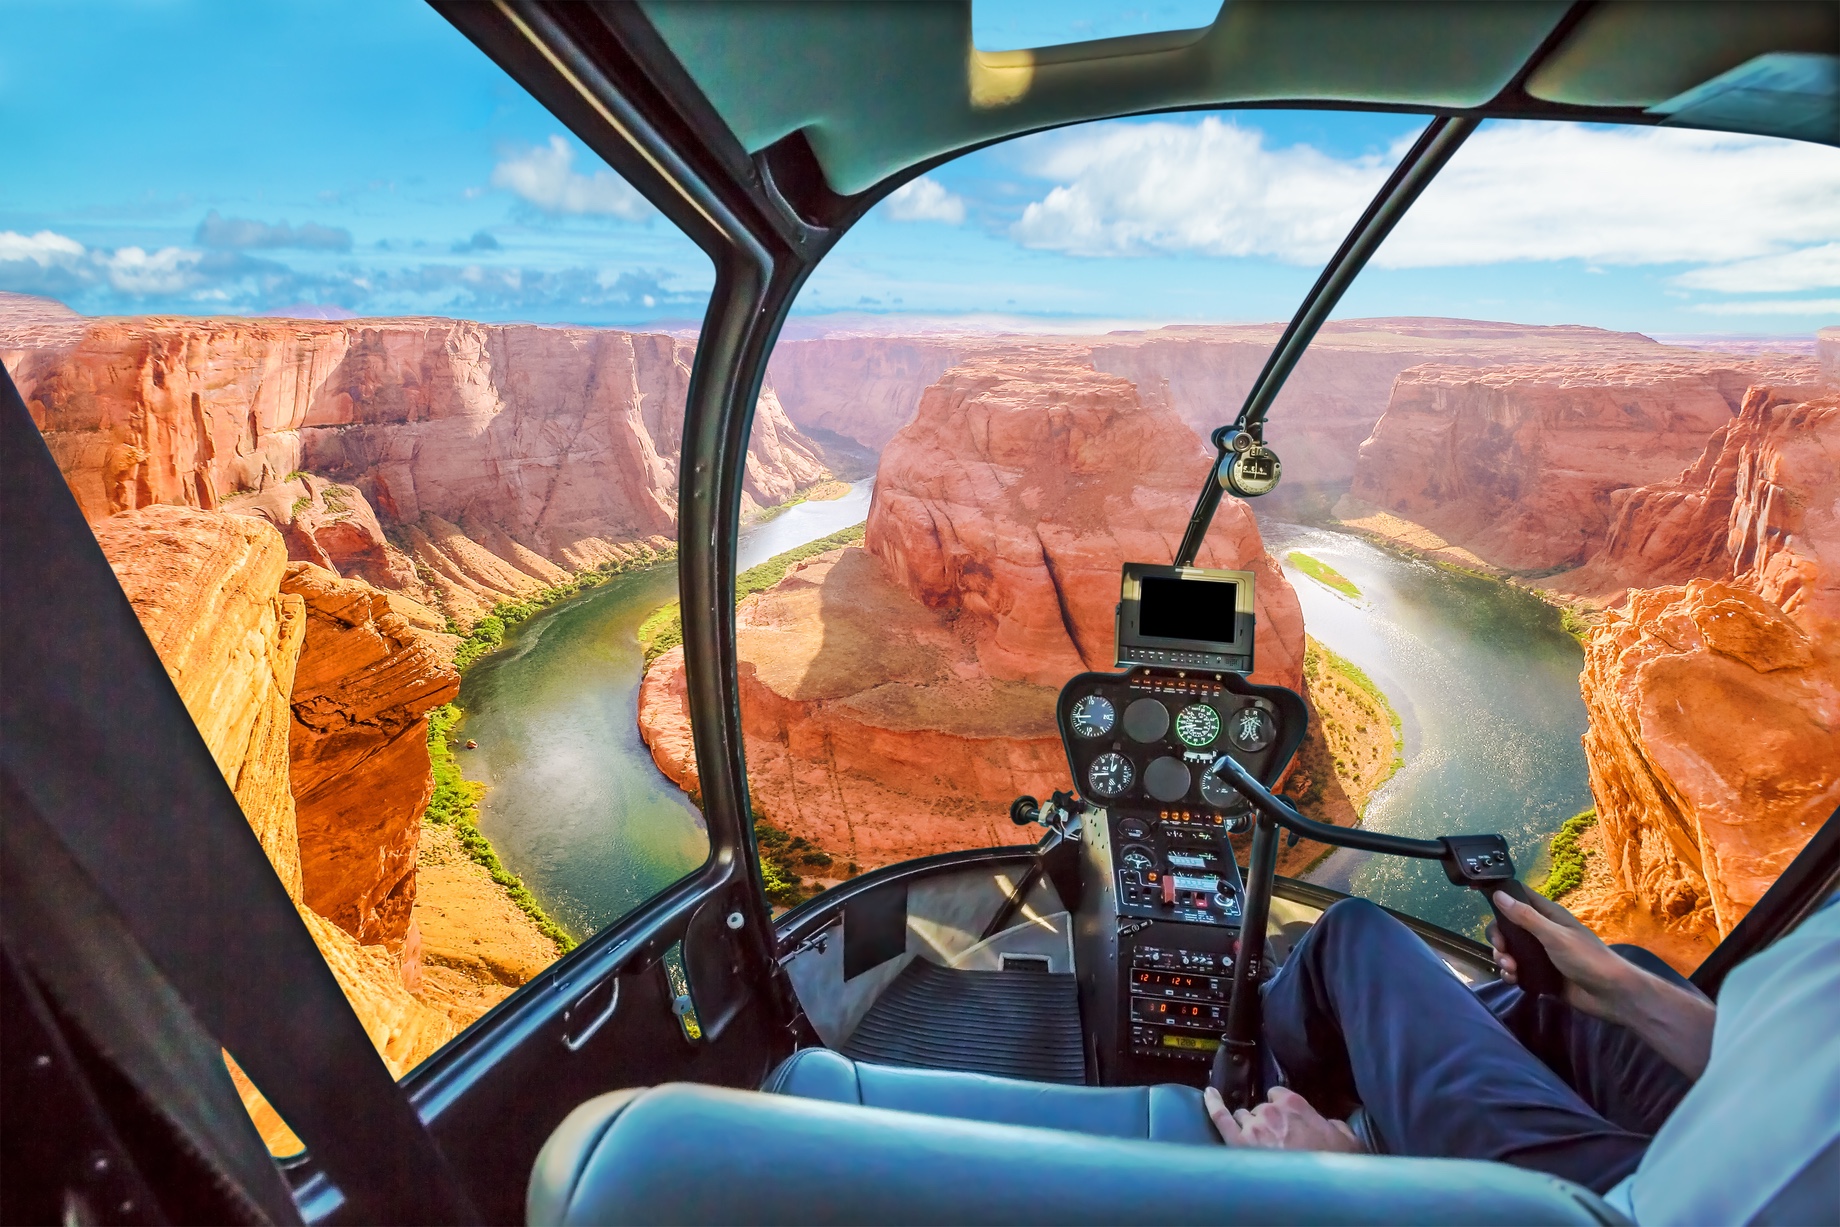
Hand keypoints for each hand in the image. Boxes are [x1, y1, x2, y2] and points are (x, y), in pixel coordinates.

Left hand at [1205, 1085, 1360, 1152]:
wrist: (1317, 1191)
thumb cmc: (1332, 1165)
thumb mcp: (1346, 1139)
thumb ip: (1333, 1124)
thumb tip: (1328, 1123)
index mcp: (1294, 1104)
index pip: (1278, 1094)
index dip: (1280, 1106)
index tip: (1284, 1116)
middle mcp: (1270, 1111)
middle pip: (1260, 1108)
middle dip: (1265, 1121)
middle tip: (1276, 1139)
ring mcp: (1251, 1127)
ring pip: (1242, 1117)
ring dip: (1247, 1125)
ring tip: (1256, 1141)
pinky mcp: (1236, 1143)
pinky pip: (1220, 1118)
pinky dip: (1213, 1105)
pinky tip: (1209, 1095)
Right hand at [1489, 889, 1631, 1019]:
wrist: (1611, 996)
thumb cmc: (1587, 959)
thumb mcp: (1555, 936)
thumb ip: (1526, 917)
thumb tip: (1498, 895)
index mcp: (1548, 916)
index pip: (1519, 897)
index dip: (1502, 898)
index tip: (1485, 905)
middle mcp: (1542, 932)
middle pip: (1508, 928)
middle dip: (1500, 939)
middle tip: (1502, 951)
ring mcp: (1541, 955)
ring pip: (1510, 951)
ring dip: (1504, 959)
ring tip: (1511, 970)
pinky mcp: (1540, 975)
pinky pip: (1517, 971)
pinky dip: (1511, 974)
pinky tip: (1513, 980)